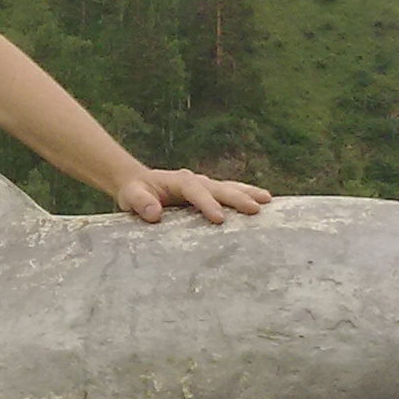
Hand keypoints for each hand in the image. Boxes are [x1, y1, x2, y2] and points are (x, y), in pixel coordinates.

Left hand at [116, 168, 271, 223]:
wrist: (139, 185)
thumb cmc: (135, 192)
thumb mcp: (131, 196)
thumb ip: (140, 202)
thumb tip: (154, 212)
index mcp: (178, 180)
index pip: (195, 191)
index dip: (207, 203)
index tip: (219, 218)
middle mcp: (195, 180)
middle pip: (219, 187)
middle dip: (237, 198)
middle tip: (255, 209)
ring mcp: (205, 185)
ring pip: (229, 187)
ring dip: (248, 193)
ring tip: (267, 201)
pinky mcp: (209, 193)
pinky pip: (230, 193)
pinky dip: (246, 196)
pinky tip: (262, 202)